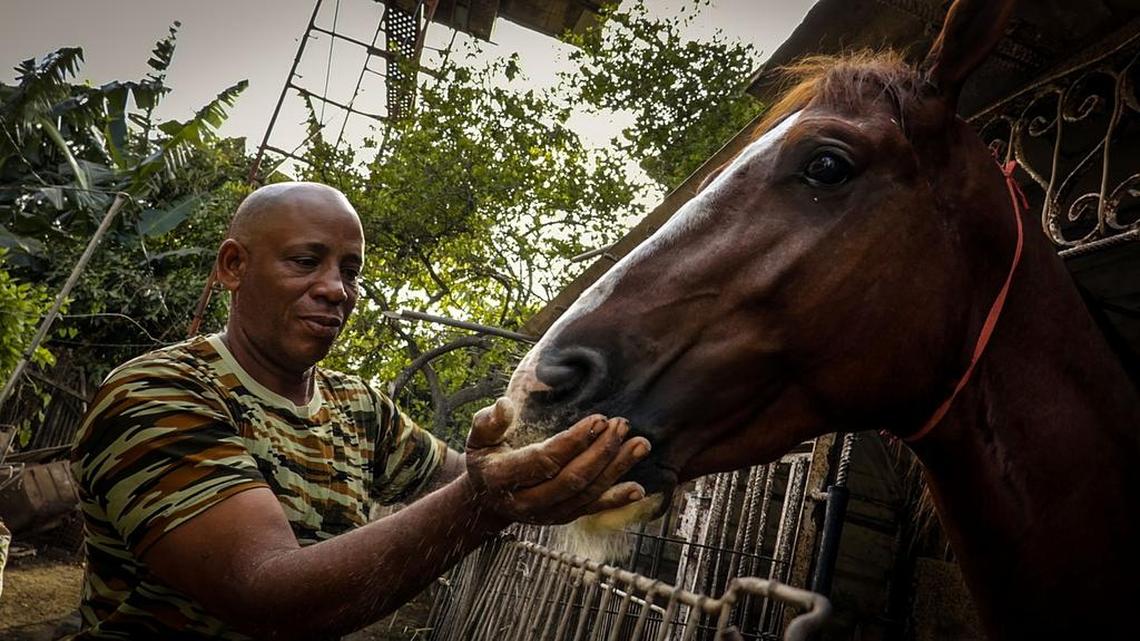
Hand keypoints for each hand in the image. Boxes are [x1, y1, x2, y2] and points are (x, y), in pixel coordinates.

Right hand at [465, 397, 650, 524]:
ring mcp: (547, 514)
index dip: (573, 442)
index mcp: (503, 478)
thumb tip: (505, 405)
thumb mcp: (478, 438)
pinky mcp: (562, 518)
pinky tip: (638, 489)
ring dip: (616, 470)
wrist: (488, 498)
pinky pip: (591, 510)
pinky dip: (616, 500)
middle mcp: (527, 502)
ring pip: (586, 494)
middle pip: (571, 479)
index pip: (545, 461)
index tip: (597, 419)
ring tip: (640, 445)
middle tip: (621, 426)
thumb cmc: (486, 459)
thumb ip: (488, 422)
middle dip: (601, 452)